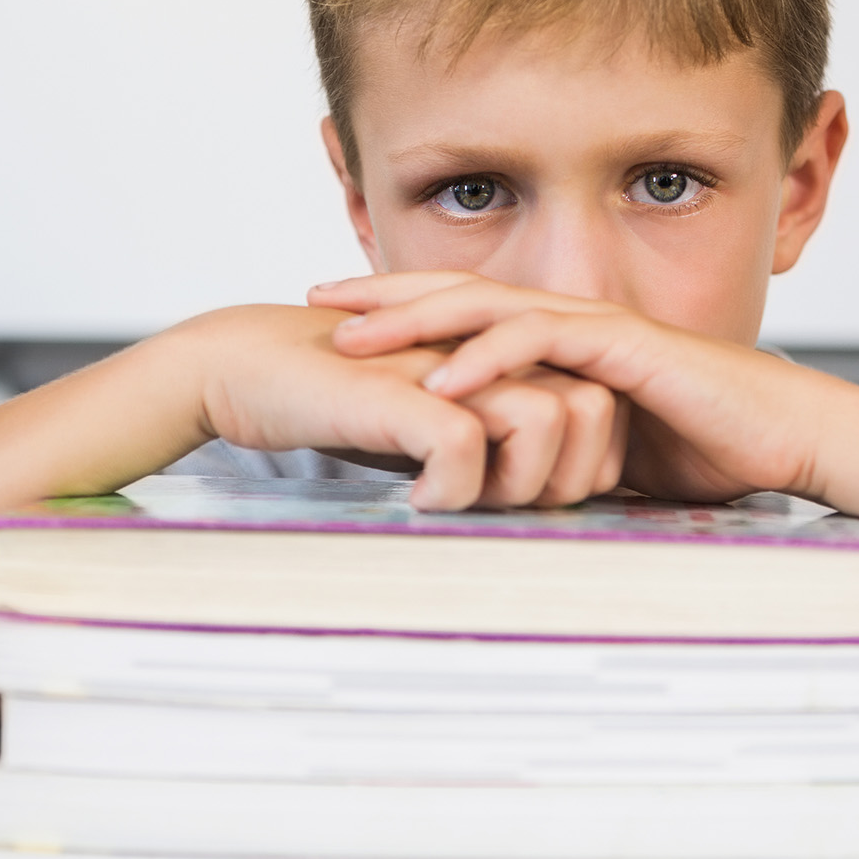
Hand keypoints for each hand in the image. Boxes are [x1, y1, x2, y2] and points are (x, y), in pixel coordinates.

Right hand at [183, 304, 625, 509]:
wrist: (252, 367)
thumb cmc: (346, 403)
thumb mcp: (439, 425)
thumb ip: (498, 445)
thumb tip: (546, 500)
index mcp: (509, 361)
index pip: (606, 414)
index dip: (583, 469)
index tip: (523, 500)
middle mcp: (493, 354)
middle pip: (595, 413)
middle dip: (563, 480)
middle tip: (497, 505)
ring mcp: (452, 365)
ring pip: (548, 422)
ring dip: (513, 483)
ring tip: (458, 498)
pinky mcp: (404, 389)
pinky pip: (465, 447)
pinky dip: (448, 491)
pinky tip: (414, 498)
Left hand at [308, 274, 840, 504]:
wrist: (786, 437)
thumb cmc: (707, 449)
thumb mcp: (602, 456)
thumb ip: (549, 455)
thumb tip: (494, 488)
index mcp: (562, 343)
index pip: (467, 314)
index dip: (401, 314)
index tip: (339, 324)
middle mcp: (572, 322)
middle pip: (461, 293)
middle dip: (385, 294)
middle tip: (316, 299)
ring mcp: (597, 328)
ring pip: (488, 306)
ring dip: (415, 320)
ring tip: (352, 337)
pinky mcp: (625, 347)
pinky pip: (543, 342)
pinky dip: (489, 358)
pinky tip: (442, 376)